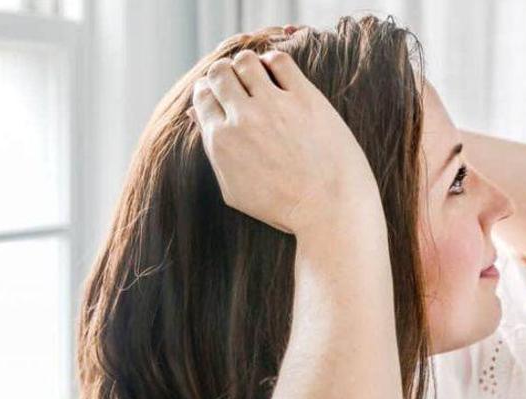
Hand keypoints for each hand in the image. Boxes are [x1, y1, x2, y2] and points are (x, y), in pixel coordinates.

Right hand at [188, 49, 380, 236]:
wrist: (328, 209)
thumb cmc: (282, 207)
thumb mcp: (236, 190)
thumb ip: (214, 151)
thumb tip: (197, 117)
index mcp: (221, 142)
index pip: (202, 98)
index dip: (209, 92)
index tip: (221, 95)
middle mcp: (242, 119)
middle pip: (219, 73)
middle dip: (225, 75)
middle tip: (240, 86)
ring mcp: (273, 106)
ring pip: (246, 61)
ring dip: (248, 65)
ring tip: (259, 78)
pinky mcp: (304, 98)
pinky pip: (280, 60)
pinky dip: (274, 61)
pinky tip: (280, 76)